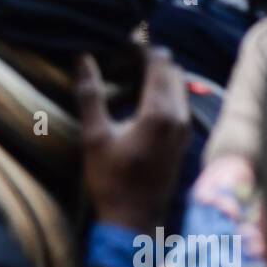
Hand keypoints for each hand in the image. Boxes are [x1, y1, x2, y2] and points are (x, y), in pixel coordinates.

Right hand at [76, 47, 189, 230]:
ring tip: (127, 78)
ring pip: (178, 87)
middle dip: (149, 59)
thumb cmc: (111, 180)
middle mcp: (179, 117)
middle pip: (172, 71)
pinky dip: (162, 94)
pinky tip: (138, 103)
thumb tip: (82, 58)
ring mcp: (184, 130)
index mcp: (159, 112)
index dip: (139, 48)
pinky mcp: (183, 141)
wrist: (133, 222)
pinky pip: (178, 104)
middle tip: (119, 60)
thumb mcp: (94, 136)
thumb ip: (90, 94)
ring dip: (157, 77)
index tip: (117, 45)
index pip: (158, 62)